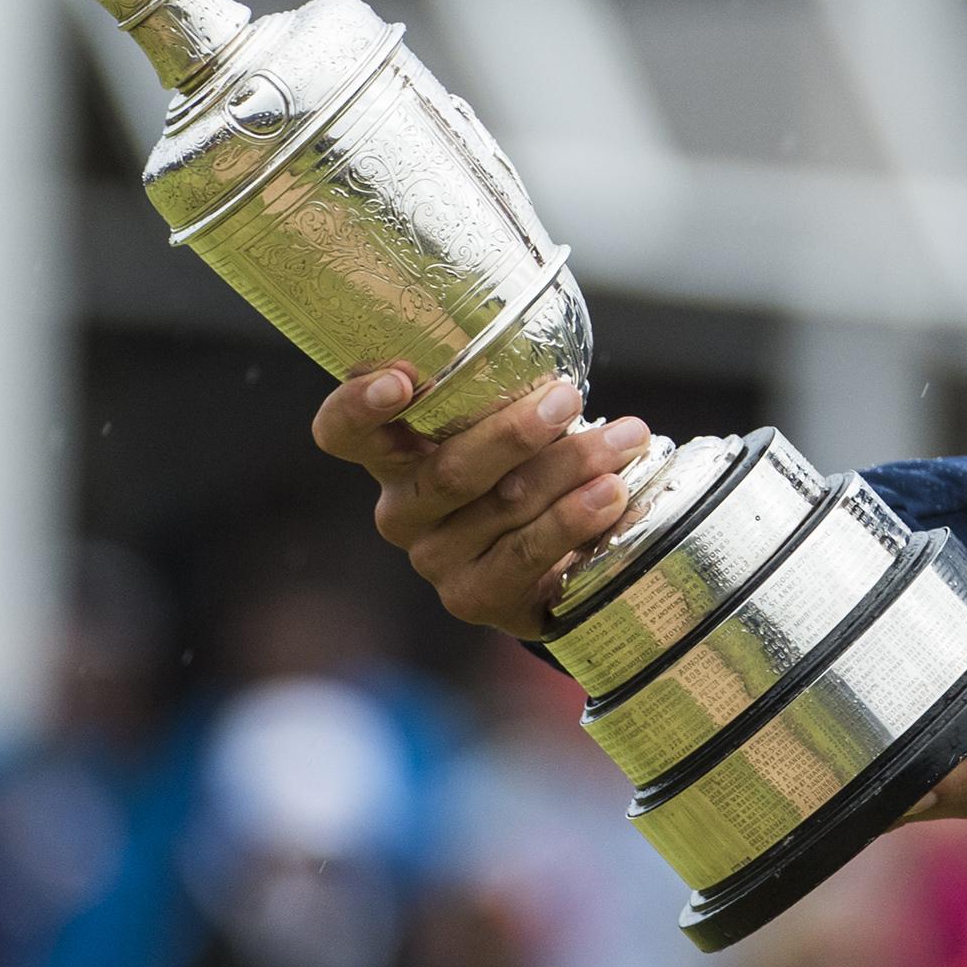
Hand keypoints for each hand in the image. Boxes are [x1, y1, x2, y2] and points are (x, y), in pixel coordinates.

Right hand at [308, 369, 650, 635]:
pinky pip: (527, 555)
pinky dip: (576, 518)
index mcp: (390, 455)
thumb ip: (502, 394)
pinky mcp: (473, 598)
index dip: (358, 405)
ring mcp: (434, 559)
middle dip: (515, 432)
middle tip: (567, 398)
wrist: (553, 561)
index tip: (400, 378)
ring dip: (570, 468)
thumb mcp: (502, 426)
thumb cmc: (523, 468)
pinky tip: (612, 494)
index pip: (342, 432)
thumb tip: (556, 367)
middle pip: (446, 471)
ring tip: (624, 440)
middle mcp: (401, 510)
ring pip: (501, 506)